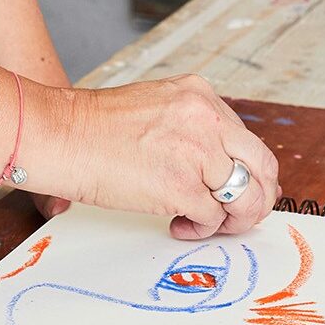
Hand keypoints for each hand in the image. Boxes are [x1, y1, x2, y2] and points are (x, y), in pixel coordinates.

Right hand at [37, 75, 280, 239]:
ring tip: (205, 223)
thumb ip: (190, 130)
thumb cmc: (94, 129)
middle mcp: (206, 118)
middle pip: (262, 165)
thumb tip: (216, 166)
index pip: (247, 138)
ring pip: (245, 197)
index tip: (244, 191)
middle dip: (258, 197)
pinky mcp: (182, 187)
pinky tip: (178, 225)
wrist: (61, 136)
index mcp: (200, 96)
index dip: (251, 172)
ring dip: (232, 219)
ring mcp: (198, 152)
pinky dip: (201, 228)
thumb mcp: (156, 108)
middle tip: (241, 216)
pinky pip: (212, 218)